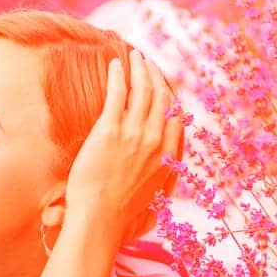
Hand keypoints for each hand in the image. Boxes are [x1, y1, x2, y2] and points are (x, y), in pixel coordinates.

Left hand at [64, 47, 183, 239]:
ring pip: (142, 90)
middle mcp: (156, 140)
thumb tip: (169, 170)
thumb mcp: (156, 196)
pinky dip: (119, 75)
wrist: (101, 219)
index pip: (175, 115)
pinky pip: (118, 94)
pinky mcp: (109, 130)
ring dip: (139, 69)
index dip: (170, 95)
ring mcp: (134, 133)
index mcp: (168, 156)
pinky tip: (116, 65)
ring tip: (134, 57)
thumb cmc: (122, 214)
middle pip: (161, 96)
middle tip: (146, 62)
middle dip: (155, 74)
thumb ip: (164, 176)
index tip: (163, 84)